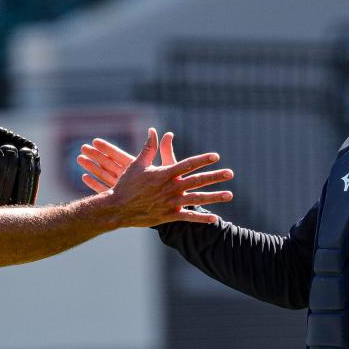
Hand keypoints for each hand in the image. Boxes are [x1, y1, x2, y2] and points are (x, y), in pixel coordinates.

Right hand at [78, 131, 177, 191]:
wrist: (170, 209)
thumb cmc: (172, 188)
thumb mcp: (167, 168)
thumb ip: (164, 151)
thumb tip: (168, 133)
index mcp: (139, 167)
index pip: (119, 155)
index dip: (108, 148)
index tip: (95, 140)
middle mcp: (130, 176)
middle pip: (109, 164)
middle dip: (96, 155)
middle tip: (82, 148)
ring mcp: (124, 188)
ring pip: (105, 175)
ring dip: (92, 167)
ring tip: (79, 159)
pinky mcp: (122, 198)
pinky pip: (105, 189)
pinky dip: (95, 184)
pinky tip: (84, 178)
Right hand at [99, 128, 232, 226]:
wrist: (118, 208)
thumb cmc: (127, 185)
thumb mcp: (137, 164)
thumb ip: (148, 147)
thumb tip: (153, 130)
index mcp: (164, 174)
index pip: (188, 164)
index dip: (203, 159)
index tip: (216, 156)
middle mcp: (171, 188)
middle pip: (198, 180)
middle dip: (215, 176)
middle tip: (230, 173)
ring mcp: (171, 203)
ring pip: (197, 199)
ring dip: (215, 197)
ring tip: (230, 195)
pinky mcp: (169, 216)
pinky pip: (189, 217)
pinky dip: (202, 218)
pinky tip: (215, 218)